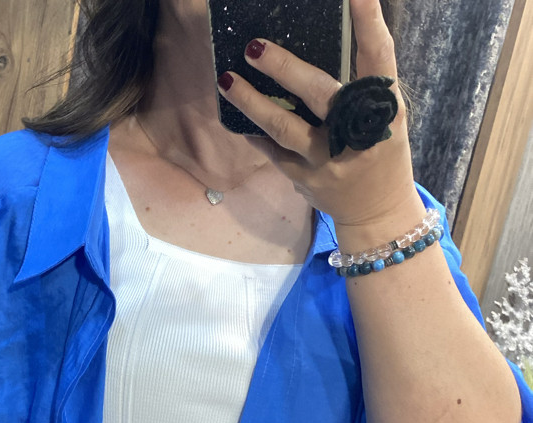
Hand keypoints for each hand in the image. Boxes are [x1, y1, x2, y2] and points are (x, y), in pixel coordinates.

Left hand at [216, 0, 421, 236]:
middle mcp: (357, 132)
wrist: (377, 210)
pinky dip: (255, 133)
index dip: (368, 23)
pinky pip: (273, 152)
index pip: (378, 57)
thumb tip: (321, 46)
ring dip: (251, 103)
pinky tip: (237, 118)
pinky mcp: (305, 179)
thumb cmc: (380, 150)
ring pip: (283, 127)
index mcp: (385, 107)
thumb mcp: (385, 115)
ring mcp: (327, 159)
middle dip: (283, 67)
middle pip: (317, 92)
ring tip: (227, 80)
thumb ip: (361, 86)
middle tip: (253, 47)